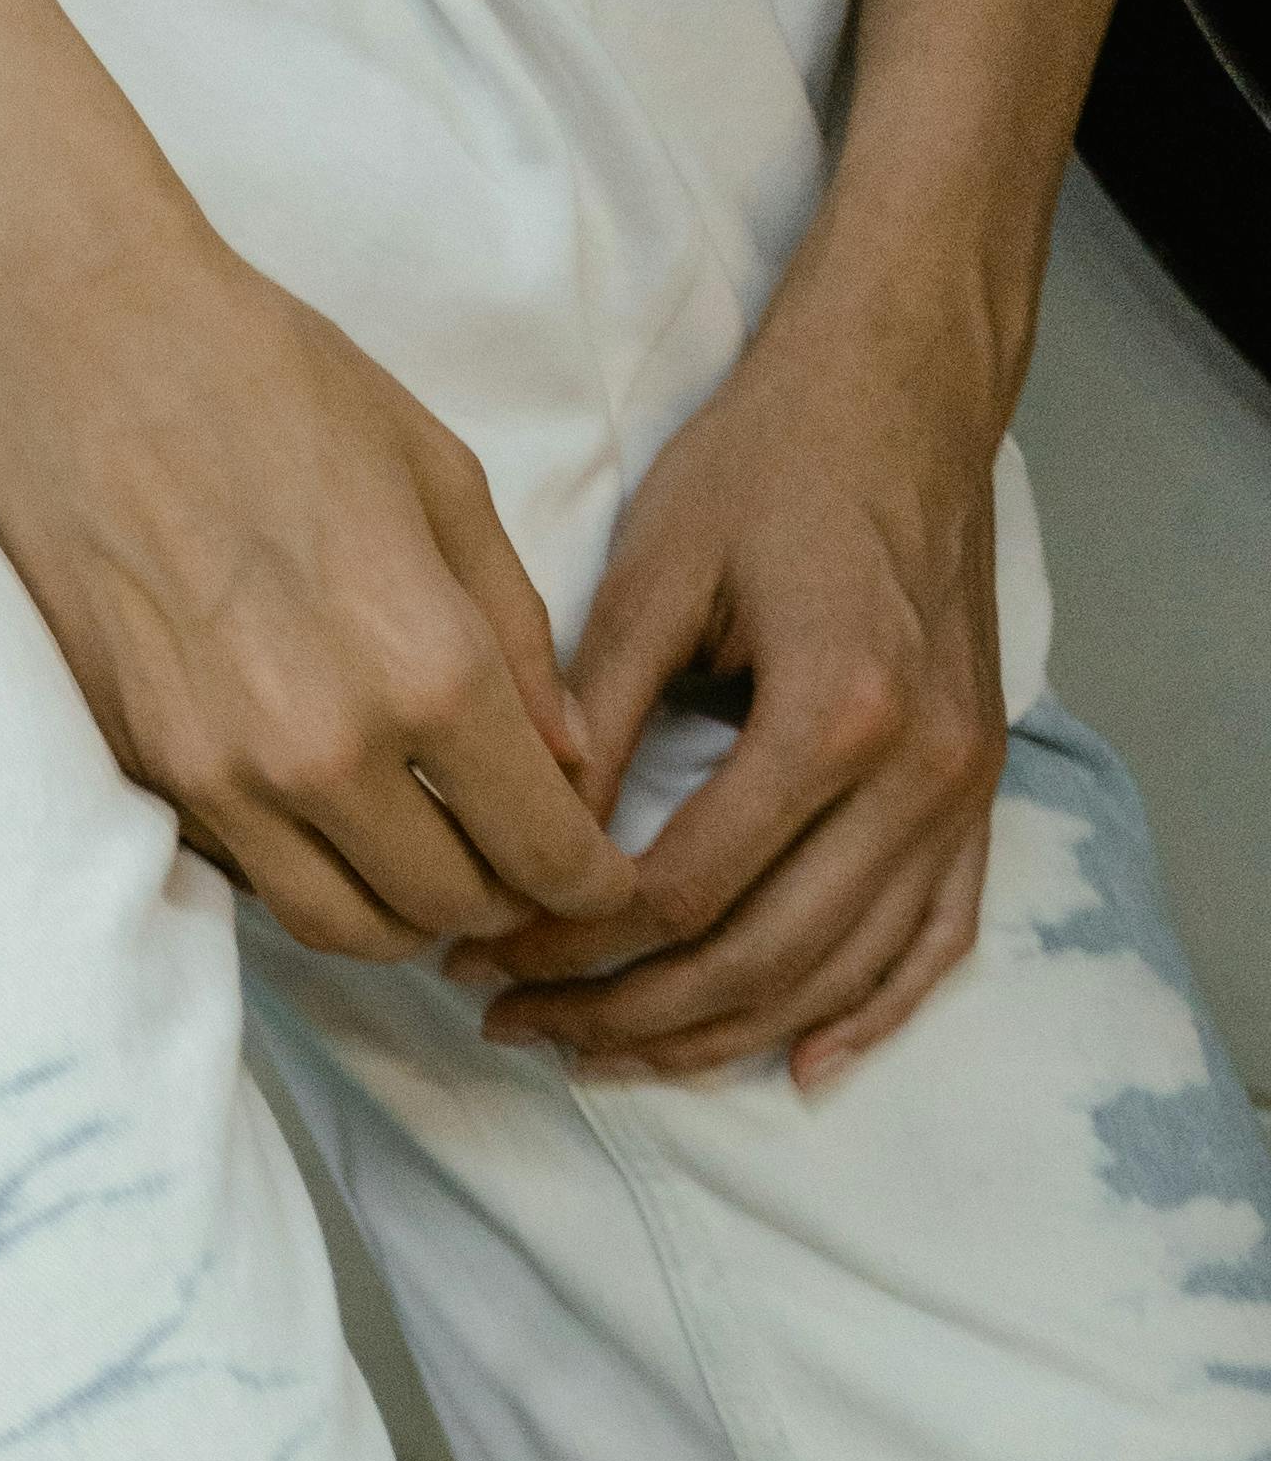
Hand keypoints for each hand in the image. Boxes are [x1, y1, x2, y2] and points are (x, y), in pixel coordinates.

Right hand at [0, 197, 641, 963]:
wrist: (79, 347)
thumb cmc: (275, 384)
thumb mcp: (442, 481)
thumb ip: (515, 637)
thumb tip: (569, 759)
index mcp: (425, 669)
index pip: (538, 848)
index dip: (587, 880)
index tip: (598, 876)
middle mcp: (322, 751)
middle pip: (445, 907)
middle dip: (503, 900)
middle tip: (520, 866)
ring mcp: (218, 776)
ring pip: (340, 925)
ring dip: (403, 914)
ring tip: (431, 865)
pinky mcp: (141, 770)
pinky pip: (249, 873)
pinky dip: (310, 869)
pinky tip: (331, 815)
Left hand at [447, 261, 1012, 1091]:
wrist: (904, 392)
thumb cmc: (772, 461)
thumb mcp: (656, 574)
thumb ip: (590, 721)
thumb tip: (519, 851)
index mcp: (837, 712)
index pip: (684, 889)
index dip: (571, 945)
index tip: (481, 958)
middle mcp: (919, 770)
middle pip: (760, 957)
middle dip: (625, 1014)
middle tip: (516, 1026)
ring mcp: (963, 790)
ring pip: (837, 972)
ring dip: (717, 1035)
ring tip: (604, 1055)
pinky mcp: (978, 790)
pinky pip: (936, 939)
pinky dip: (868, 1015)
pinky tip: (796, 1068)